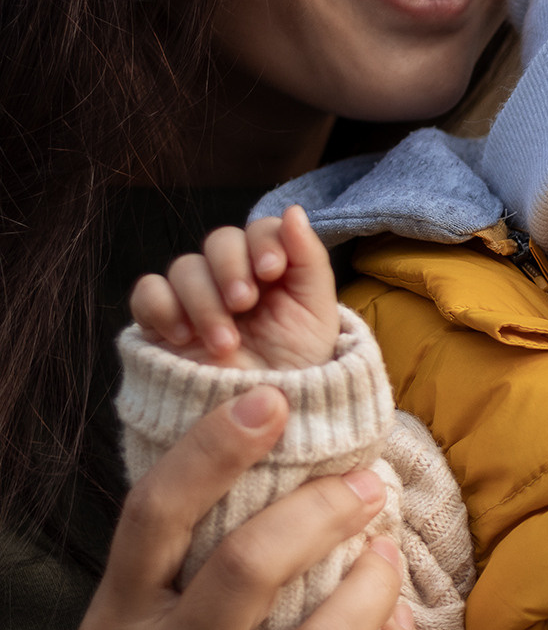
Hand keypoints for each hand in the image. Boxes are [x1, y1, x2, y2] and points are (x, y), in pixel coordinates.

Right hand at [0, 388, 422, 629]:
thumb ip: (167, 572)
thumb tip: (251, 478)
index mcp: (119, 620)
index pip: (159, 515)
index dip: (214, 449)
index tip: (269, 402)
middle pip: (250, 566)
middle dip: (322, 512)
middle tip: (365, 482)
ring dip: (372, 585)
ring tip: (390, 550)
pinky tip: (404, 628)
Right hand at [129, 206, 339, 369]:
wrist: (266, 418)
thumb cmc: (299, 367)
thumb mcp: (316, 315)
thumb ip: (309, 261)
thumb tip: (295, 212)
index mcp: (272, 271)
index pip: (260, 231)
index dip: (263, 241)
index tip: (271, 270)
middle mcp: (233, 279)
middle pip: (220, 240)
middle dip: (231, 268)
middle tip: (244, 303)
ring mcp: (195, 299)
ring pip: (185, 267)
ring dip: (205, 301)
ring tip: (226, 343)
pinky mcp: (163, 322)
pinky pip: (148, 292)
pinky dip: (164, 307)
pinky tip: (186, 337)